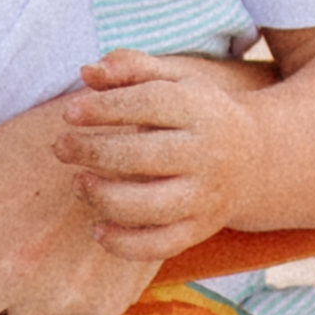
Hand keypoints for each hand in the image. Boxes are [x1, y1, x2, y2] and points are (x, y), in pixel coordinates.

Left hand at [59, 49, 258, 252]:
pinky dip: (123, 243)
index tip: (69, 113)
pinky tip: (96, 228)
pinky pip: (159, 246)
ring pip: (148, 207)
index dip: (104, 108)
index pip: (148, 105)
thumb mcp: (174, 81)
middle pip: (142, 157)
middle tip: (60, 146)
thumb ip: (131, 68)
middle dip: (92, 152)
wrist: (253, 158)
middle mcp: (206, 155)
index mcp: (200, 110)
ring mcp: (205, 197)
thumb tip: (87, 72)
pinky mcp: (200, 229)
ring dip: (102, 197)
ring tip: (77, 183)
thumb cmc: (195, 113)